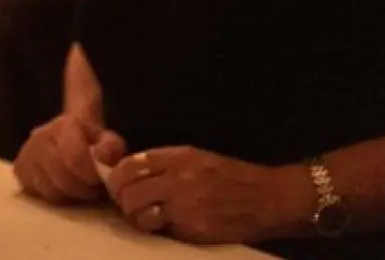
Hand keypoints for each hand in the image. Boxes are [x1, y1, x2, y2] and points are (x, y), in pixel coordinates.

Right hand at [14, 114, 105, 203]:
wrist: (69, 134)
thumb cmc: (92, 142)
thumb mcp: (109, 141)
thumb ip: (110, 149)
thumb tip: (99, 158)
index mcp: (65, 125)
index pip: (75, 157)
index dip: (89, 175)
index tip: (97, 179)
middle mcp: (40, 136)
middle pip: (60, 176)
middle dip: (80, 188)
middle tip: (90, 188)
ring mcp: (26, 152)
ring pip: (48, 188)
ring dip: (66, 194)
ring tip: (76, 187)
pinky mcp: (19, 169)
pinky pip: (35, 192)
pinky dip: (50, 194)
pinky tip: (59, 186)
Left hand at [105, 146, 312, 244]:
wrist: (268, 199)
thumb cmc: (233, 177)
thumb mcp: (198, 157)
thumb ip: (165, 162)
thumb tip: (131, 169)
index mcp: (178, 157)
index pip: (130, 164)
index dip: (116, 176)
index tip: (116, 184)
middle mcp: (177, 178)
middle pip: (127, 189)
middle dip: (122, 199)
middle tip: (128, 204)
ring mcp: (184, 204)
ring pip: (137, 212)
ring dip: (135, 216)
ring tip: (144, 217)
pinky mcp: (192, 228)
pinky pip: (160, 228)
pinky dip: (156, 229)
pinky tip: (165, 226)